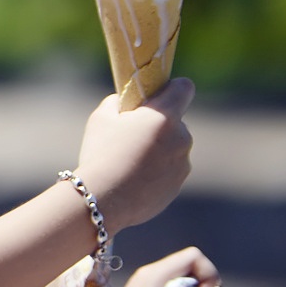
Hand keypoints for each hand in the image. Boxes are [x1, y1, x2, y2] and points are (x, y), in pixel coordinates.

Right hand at [73, 79, 194, 231]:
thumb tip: (125, 103)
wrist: (104, 198)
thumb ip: (118, 103)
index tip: (159, 94)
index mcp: (164, 116)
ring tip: (128, 162)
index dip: (173, 88)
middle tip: (130, 136)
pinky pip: (169, 170)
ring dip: (158, 149)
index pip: (184, 88)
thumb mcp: (101, 118)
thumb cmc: (101, 153)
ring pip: (173, 147)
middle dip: (158, 125)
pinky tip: (132, 179)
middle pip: (175, 122)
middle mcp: (181, 137)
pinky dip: (156, 171)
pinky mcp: (177, 184)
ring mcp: (183, 163)